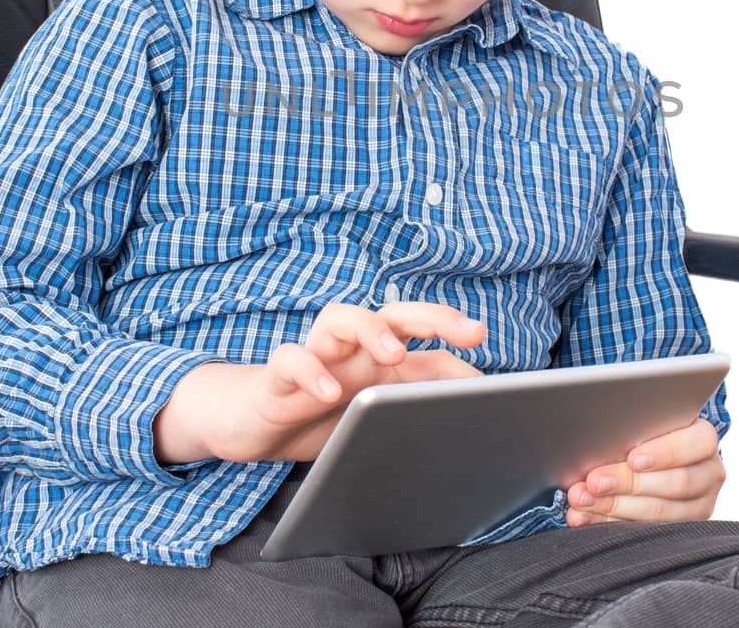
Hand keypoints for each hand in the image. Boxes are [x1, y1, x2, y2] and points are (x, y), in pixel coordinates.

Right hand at [182, 301, 486, 462]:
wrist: (253, 425)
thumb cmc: (319, 415)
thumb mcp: (373, 415)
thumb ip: (414, 406)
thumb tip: (470, 409)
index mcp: (378, 357)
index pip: (423, 339)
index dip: (456, 342)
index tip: (485, 356)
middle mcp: (351, 348)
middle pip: (392, 313)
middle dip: (431, 316)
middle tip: (467, 330)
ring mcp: (315, 356)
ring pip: (340, 318)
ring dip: (369, 329)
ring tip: (392, 352)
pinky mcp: (277, 375)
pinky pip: (290, 358)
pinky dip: (309, 369)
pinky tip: (327, 391)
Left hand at [564, 417, 722, 525]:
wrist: (660, 457)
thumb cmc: (649, 434)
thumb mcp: (649, 424)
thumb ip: (636, 428)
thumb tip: (603, 439)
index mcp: (704, 440)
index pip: (696, 444)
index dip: (665, 453)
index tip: (633, 459)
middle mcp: (709, 473)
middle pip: (676, 482)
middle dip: (629, 483)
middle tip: (593, 482)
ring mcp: (701, 504)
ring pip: (661, 511)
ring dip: (614, 506)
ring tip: (582, 501)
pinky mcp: (682, 527)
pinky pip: (647, 531)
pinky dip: (610, 522)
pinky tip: (587, 517)